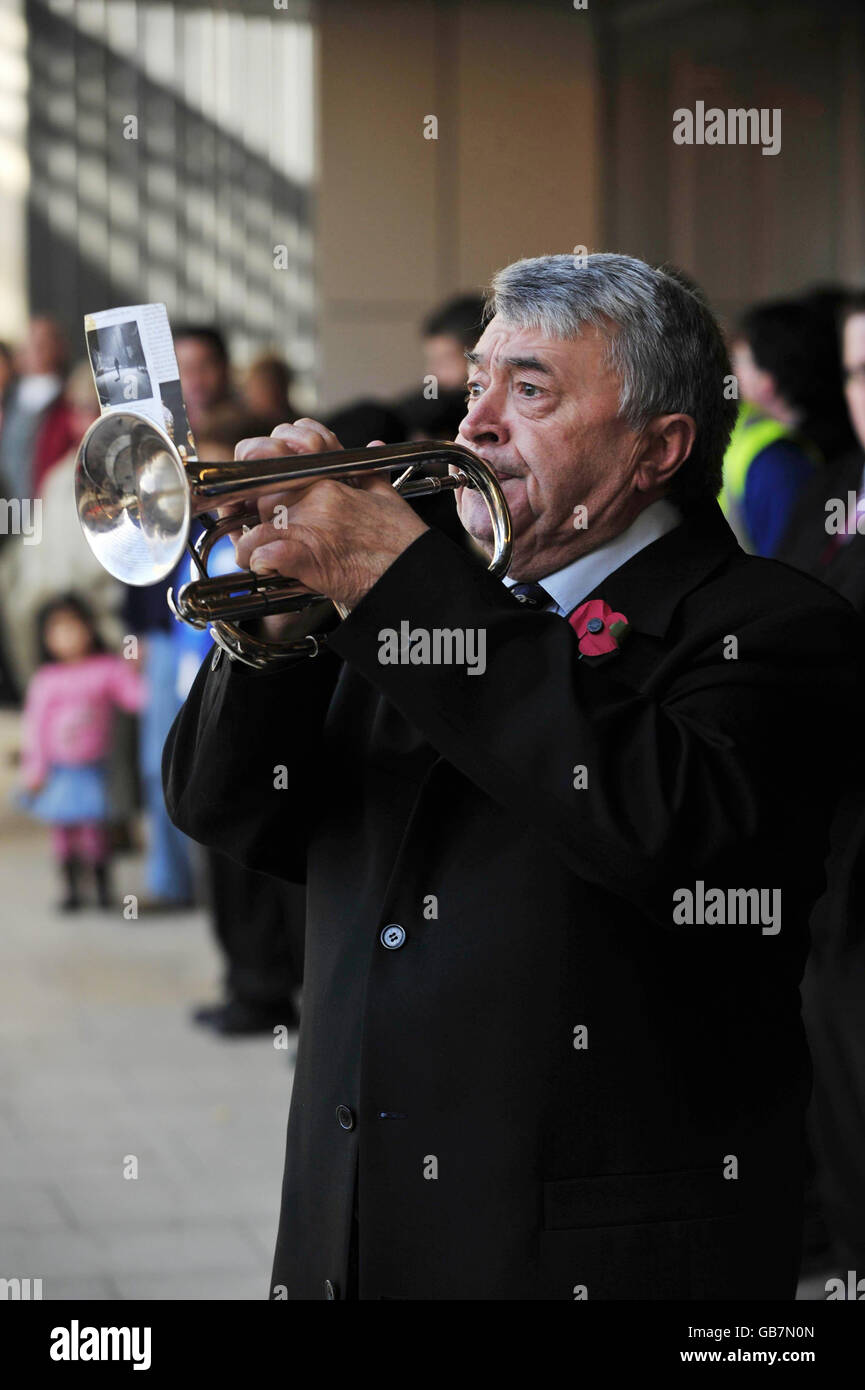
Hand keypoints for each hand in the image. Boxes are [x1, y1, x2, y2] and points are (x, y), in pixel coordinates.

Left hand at [231, 419, 428, 610]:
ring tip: (254, 554)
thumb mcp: (388, 494)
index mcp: (333, 477)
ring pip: (255, 522)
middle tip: (255, 526)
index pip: (282, 446)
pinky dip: (258, 562)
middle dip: (252, 507)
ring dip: (249, 541)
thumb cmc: (403, 543)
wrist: (415, 577)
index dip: (263, 458)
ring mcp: (310, 524)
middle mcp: (318, 495)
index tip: (260, 480)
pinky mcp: (306, 557)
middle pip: (262, 487)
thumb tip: (372, 445)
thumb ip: (371, 470)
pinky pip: (264, 553)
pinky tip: (265, 569)